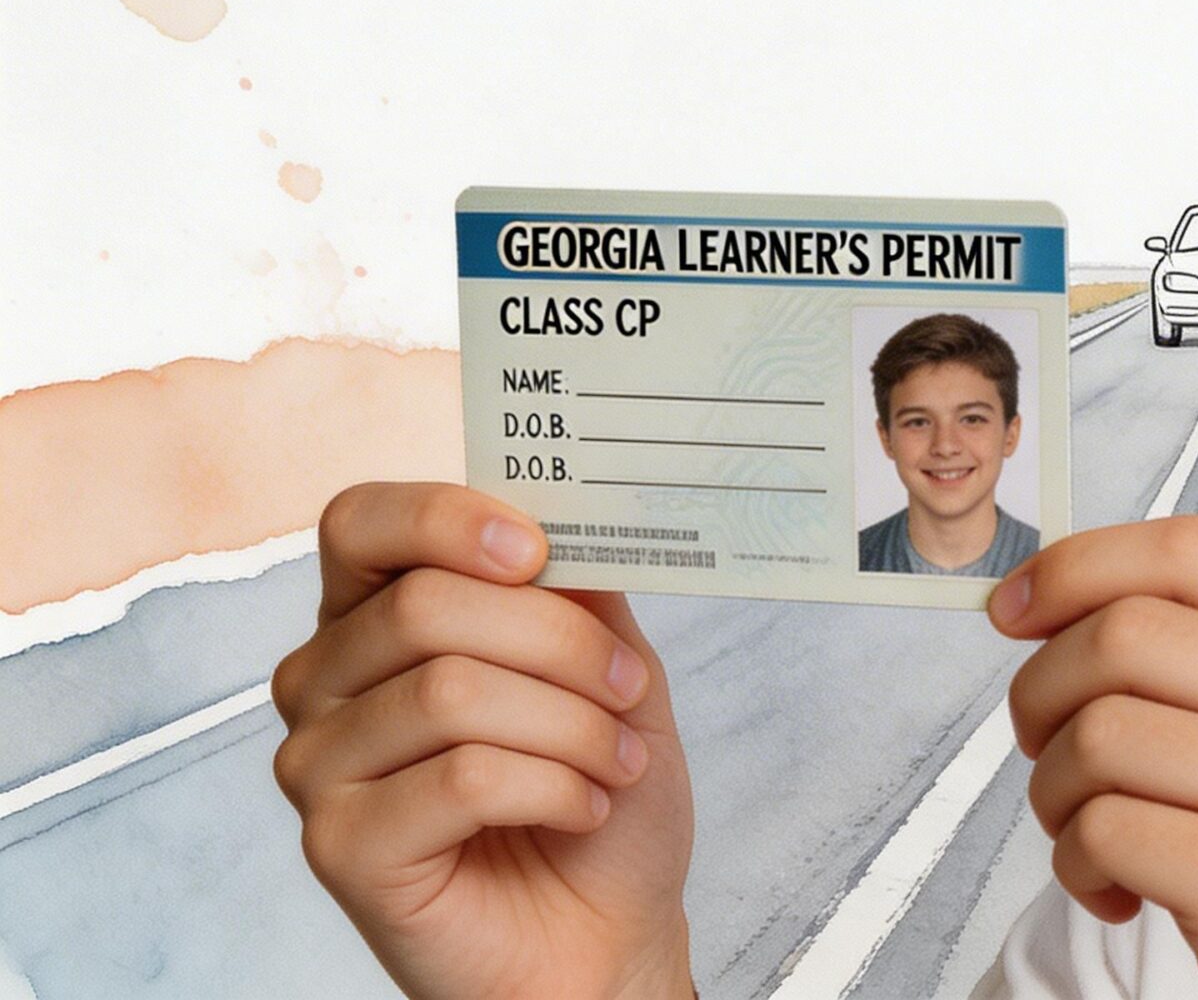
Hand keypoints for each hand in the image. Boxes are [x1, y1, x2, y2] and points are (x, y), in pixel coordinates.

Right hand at [271, 482, 697, 999]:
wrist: (607, 934)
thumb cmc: (597, 798)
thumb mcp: (612, 665)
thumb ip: (579, 588)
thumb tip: (570, 516)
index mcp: (372, 616)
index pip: (360, 524)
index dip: (446, 519)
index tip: (539, 551)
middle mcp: (322, 682)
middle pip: (424, 606)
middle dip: (562, 645)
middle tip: (627, 690)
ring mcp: (317, 766)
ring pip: (450, 692)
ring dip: (571, 726)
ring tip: (614, 762)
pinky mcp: (337, 846)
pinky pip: (460, 778)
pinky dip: (553, 787)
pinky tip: (579, 809)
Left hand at [990, 515, 1197, 999]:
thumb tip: (1060, 597)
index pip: (1193, 548)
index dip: (1081, 565)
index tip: (1016, 608)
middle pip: (1127, 630)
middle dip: (1042, 688)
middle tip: (1045, 747)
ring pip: (1099, 731)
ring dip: (1055, 790)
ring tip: (1093, 833)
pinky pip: (1103, 829)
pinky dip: (1076, 862)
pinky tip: (1117, 892)